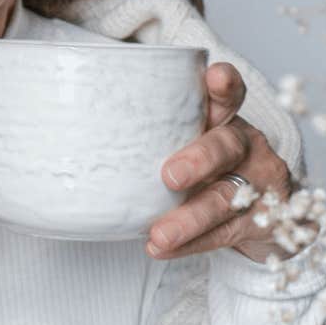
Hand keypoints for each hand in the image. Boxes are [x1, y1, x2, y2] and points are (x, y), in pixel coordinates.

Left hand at [146, 62, 293, 262]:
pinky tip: (162, 248)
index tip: (214, 76)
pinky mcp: (261, 222)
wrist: (262, 216)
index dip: (224, 85)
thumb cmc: (206, 170)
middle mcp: (246, 148)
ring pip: (227, 198)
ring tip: (159, 234)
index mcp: (224, 122)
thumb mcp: (185, 144)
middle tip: (169, 176)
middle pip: (227, 145)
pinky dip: (192, 243)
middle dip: (199, 158)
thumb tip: (62, 132)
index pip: (228, 98)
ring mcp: (258, 185)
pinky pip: (225, 234)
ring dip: (190, 218)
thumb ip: (147, 135)